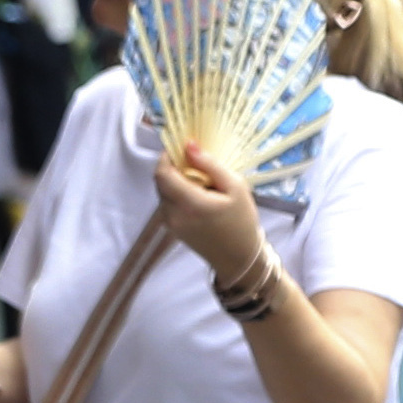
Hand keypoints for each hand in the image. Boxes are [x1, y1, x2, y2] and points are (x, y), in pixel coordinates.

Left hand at [147, 138, 265, 273]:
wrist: (238, 257)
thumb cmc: (242, 220)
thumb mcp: (235, 187)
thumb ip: (210, 165)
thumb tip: (188, 145)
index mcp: (189, 203)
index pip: (162, 173)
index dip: (167, 156)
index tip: (183, 148)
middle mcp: (173, 214)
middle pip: (160, 181)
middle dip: (174, 167)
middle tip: (197, 164)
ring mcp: (169, 223)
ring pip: (162, 191)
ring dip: (176, 180)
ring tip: (201, 182)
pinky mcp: (171, 228)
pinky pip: (167, 203)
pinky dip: (177, 193)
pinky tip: (198, 196)